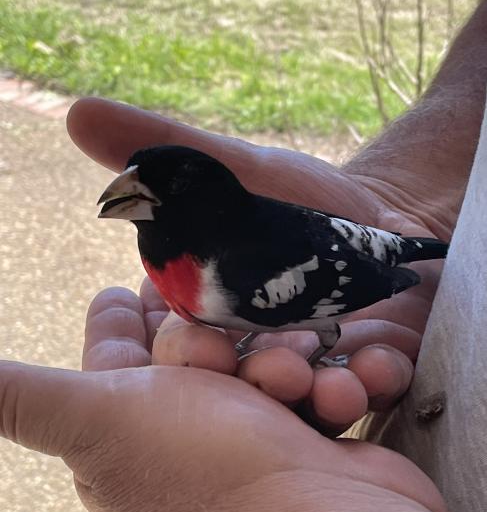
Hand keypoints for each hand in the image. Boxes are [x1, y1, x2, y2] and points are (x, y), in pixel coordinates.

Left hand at [0, 287, 449, 511]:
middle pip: (195, 339)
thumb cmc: (209, 471)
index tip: (148, 287)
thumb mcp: (98, 421)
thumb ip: (23, 397)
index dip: (129, 313)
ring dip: (284, 357)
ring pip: (259, 352)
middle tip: (234, 354)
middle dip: (218, 337)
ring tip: (296, 382)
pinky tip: (342, 394)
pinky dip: (330, 380)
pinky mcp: (307, 432)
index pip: (118, 345)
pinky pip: (314, 378)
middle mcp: (183, 429)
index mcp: (125, 424)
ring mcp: (249, 431)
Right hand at [67, 97, 449, 432]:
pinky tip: (381, 363)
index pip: (178, 346)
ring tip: (336, 380)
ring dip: (318, 394)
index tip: (193, 346)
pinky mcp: (365, 371)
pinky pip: (367, 388)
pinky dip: (373, 379)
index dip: (181, 353)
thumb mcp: (237, 170)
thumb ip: (163, 148)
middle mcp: (254, 355)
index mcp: (210, 314)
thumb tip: (76, 111)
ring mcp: (314, 370)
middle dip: (252, 379)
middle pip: (244, 386)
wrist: (393, 214)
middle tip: (276, 369)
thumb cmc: (301, 197)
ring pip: (306, 399)